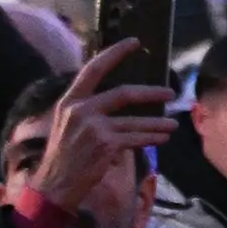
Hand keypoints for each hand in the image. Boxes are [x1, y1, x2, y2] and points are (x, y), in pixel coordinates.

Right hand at [34, 39, 178, 215]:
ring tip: (172, 124)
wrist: (54, 185)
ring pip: (135, 121)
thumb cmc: (63, 157)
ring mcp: (94, 127)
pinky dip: (151, 138)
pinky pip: (135, 138)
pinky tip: (162, 138)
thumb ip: (88, 110)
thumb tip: (119, 99)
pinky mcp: (106, 144)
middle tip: (170, 92)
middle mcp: (81, 110)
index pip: (93, 69)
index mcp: (69, 101)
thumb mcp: (67, 125)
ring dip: (157, 123)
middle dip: (151, 92)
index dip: (115, 53)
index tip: (134, 42)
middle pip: (123, 93)